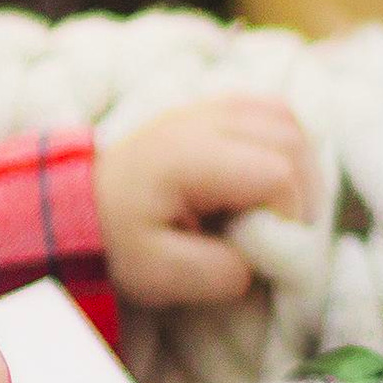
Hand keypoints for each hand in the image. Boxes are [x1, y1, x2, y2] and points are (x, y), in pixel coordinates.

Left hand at [95, 95, 315, 306]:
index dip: (289, 216)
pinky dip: (285, 142)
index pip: (276, 173)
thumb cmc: (119, 240)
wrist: (80, 207)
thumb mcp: (159, 273)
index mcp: (187, 156)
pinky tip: (269, 179)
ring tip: (278, 207)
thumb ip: (218, 272)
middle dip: (302, 191)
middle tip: (280, 232)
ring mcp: (205, 108)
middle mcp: (200, 121)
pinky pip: (269, 110)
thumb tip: (264, 258)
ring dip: (300, 164)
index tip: (267, 246)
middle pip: (291, 138)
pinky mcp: (210, 109)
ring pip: (286, 117)